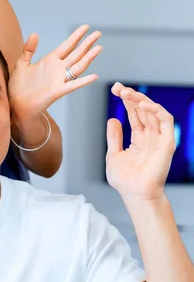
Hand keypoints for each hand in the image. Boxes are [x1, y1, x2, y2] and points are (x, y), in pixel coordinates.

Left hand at [8, 25, 101, 122]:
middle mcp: (57, 69)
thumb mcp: (22, 64)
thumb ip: (29, 49)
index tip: (85, 27)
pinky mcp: (57, 91)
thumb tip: (35, 33)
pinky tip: (94, 76)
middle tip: (98, 33)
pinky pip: (72, 85)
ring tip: (98, 48)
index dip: (76, 37)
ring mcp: (59, 80)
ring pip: (78, 67)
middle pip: (76, 54)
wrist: (16, 105)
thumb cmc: (19, 86)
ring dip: (88, 58)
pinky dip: (83, 81)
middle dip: (87, 44)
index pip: (66, 46)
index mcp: (50, 61)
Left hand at [105, 82, 175, 201]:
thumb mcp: (113, 154)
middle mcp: (151, 136)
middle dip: (132, 96)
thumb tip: (113, 119)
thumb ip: (114, 137)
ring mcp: (160, 138)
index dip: (126, 101)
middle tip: (118, 87)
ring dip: (141, 99)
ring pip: (154, 111)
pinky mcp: (167, 142)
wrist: (134, 193)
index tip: (115, 89)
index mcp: (139, 138)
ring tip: (126, 93)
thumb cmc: (125, 179)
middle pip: (144, 110)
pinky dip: (155, 110)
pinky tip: (142, 104)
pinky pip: (165, 120)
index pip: (135, 114)